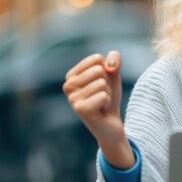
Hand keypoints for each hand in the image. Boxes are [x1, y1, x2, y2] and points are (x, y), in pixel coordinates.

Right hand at [63, 51, 133, 168]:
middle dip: (107, 83)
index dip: (107, 70)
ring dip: (108, 93)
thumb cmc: (108, 96)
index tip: (102, 83)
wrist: (111, 122)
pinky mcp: (81, 109)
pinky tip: (101, 110)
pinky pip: (103, 96)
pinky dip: (108, 102)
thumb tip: (110, 64)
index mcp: (71, 75)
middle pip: (99, 70)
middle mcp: (67, 86)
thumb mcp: (113, 74)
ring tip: (101, 103)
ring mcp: (72, 98)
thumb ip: (114, 60)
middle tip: (102, 95)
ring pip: (102, 83)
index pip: (96, 59)